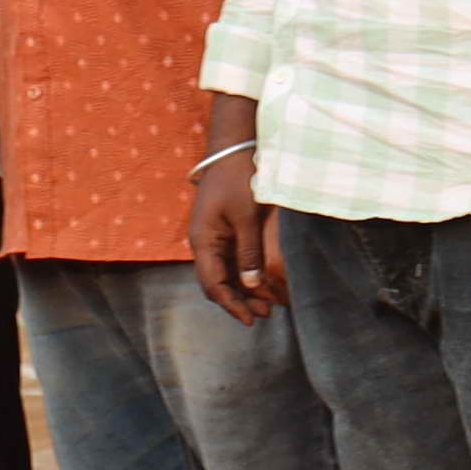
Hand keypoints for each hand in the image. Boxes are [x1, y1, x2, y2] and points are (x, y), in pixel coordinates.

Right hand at [186, 145, 280, 323]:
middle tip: (264, 314)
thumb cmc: (238, 179)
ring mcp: (213, 237)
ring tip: (267, 304)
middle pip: (216, 283)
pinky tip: (261, 283)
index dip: (231, 304)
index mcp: (203, 241)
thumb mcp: (246, 217)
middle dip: (238, 301)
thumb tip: (251, 284)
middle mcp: (204, 243)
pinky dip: (244, 274)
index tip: (250, 319)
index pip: (212, 284)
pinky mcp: (223, 231)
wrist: (233, 150)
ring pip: (224, 274)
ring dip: (243, 290)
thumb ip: (248, 252)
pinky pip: (230, 260)